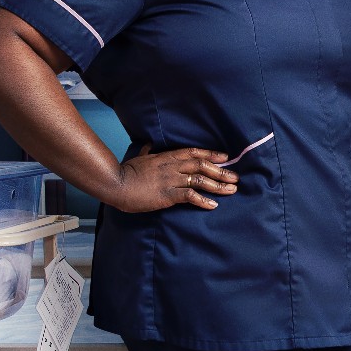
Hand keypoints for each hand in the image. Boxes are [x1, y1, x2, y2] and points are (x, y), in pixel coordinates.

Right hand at [105, 148, 236, 212]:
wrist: (115, 183)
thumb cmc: (126, 171)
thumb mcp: (139, 158)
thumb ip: (146, 152)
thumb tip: (147, 144)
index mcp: (166, 157)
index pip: (193, 153)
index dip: (211, 154)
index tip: (225, 158)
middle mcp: (172, 167)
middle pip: (202, 166)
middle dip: (221, 171)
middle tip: (235, 177)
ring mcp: (171, 180)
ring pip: (201, 180)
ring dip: (218, 185)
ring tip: (232, 190)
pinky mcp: (168, 195)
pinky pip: (190, 196)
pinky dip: (203, 201)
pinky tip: (213, 205)